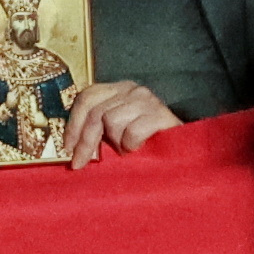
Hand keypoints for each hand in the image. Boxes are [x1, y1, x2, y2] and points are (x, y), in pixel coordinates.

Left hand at [57, 80, 184, 166]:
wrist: (187, 148)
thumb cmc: (148, 142)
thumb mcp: (118, 131)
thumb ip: (98, 129)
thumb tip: (70, 145)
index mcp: (118, 89)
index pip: (86, 97)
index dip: (73, 124)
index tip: (67, 147)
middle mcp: (132, 89)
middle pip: (95, 112)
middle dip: (85, 142)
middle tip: (80, 163)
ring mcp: (148, 100)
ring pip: (112, 122)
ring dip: (117, 143)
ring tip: (128, 149)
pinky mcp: (161, 114)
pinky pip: (131, 132)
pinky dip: (132, 146)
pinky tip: (140, 148)